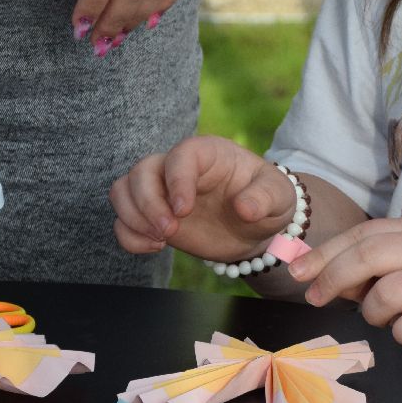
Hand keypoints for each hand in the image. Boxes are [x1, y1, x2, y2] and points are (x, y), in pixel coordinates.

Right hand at [112, 135, 296, 261]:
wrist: (256, 226)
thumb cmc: (267, 200)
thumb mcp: (279, 196)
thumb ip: (265, 198)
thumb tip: (245, 208)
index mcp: (207, 154)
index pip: (179, 155)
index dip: (176, 181)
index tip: (184, 210)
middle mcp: (177, 168)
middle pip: (141, 171)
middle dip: (148, 204)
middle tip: (171, 232)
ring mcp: (161, 192)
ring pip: (122, 191)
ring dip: (133, 217)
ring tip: (162, 240)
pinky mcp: (153, 216)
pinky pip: (123, 220)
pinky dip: (129, 235)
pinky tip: (155, 248)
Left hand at [287, 218, 401, 373]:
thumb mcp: (396, 276)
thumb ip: (360, 274)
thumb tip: (311, 274)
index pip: (359, 236)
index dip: (323, 254)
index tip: (296, 273)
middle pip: (368, 256)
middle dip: (333, 279)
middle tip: (315, 299)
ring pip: (386, 294)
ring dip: (374, 314)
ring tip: (388, 319)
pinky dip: (401, 335)